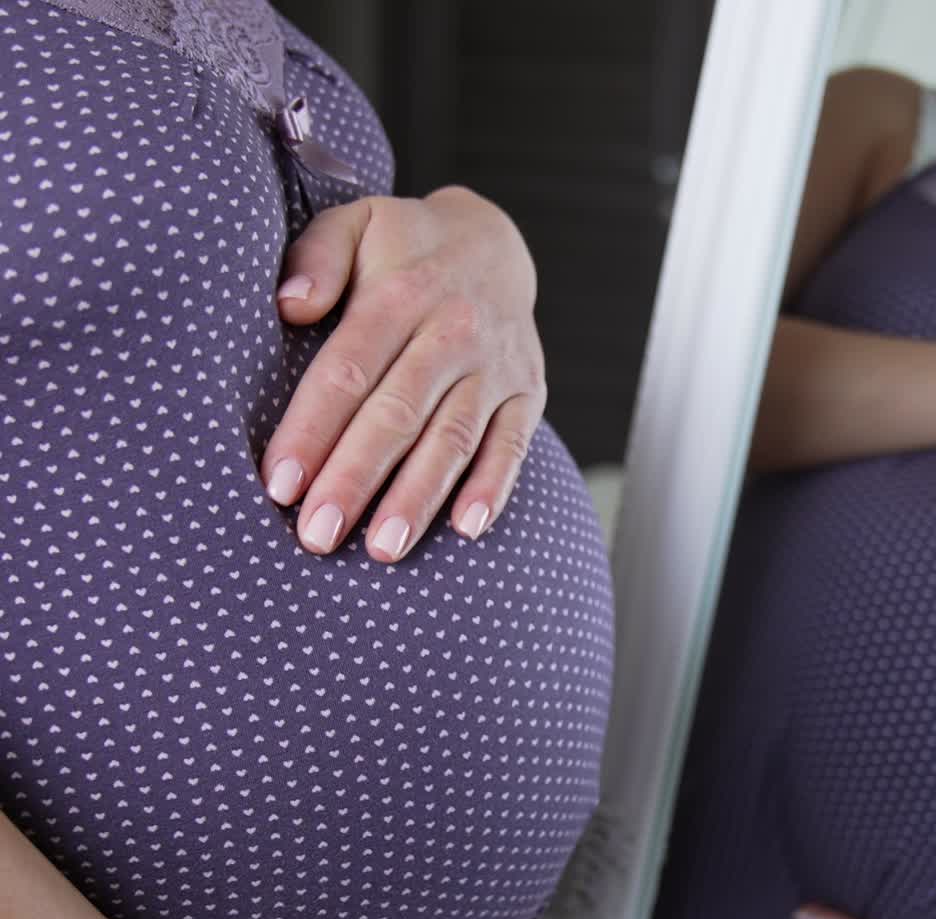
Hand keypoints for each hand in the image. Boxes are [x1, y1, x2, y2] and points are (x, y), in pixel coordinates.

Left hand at [261, 186, 546, 559]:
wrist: (495, 245)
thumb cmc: (403, 251)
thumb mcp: (355, 226)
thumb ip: (317, 258)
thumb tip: (290, 306)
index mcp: (401, 294)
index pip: (348, 370)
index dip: (313, 429)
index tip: (281, 484)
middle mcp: (453, 332)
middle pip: (398, 414)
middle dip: (357, 478)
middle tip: (318, 534)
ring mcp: (495, 367)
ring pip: (453, 439)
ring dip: (419, 497)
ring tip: (383, 548)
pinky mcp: (528, 394)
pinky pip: (512, 445)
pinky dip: (493, 487)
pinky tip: (465, 530)